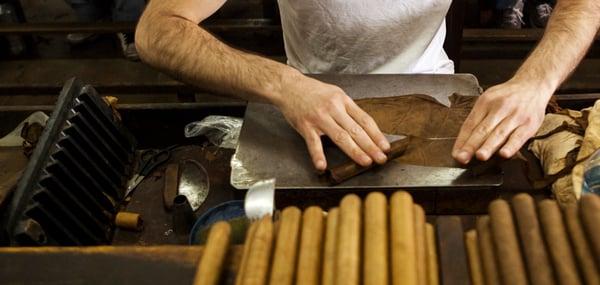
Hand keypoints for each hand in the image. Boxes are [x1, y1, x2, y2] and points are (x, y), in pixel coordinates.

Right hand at [274, 73, 389, 170]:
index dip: (376, 134)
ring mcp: (319, 118)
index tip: (385, 146)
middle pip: (356, 130)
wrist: (288, 86)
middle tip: (381, 159)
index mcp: (343, 100)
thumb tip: (364, 127)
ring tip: (365, 162)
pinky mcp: (305, 126)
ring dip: (354, 151)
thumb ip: (348, 109)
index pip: (364, 119)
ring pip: (340, 137)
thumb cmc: (312, 91)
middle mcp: (333, 108)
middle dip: (371, 146)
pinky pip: (313, 143)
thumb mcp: (335, 94)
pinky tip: (323, 166)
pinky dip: (318, 156)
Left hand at [452, 79, 550, 163]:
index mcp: (486, 102)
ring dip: (488, 146)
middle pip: (483, 129)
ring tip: (480, 156)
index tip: (456, 154)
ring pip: (499, 133)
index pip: (470, 124)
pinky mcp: (529, 124)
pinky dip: (511, 146)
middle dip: (471, 145)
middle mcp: (499, 108)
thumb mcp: (489, 100)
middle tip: (463, 158)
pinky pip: (518, 137)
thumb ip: (478, 119)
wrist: (533, 84)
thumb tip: (464, 142)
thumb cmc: (507, 97)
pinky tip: (504, 154)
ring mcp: (515, 116)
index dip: (462, 140)